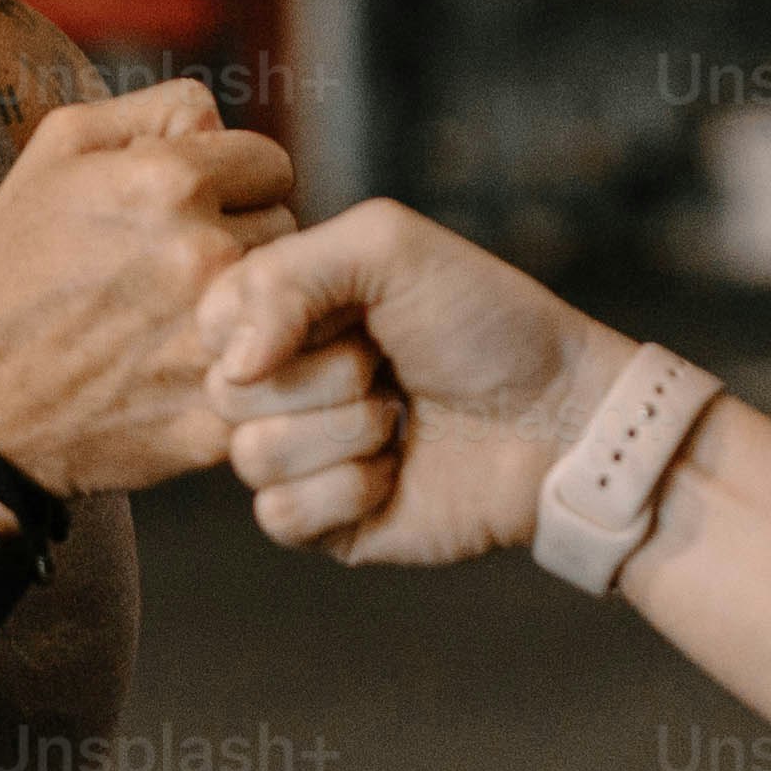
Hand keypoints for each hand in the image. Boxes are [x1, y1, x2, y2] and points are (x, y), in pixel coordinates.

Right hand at [0, 81, 302, 498]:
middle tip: (179, 271)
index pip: (271, 163)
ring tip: (184, 318)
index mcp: (164, 182)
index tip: (197, 212)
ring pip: (294, 302)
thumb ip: (150, 110)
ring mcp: (215, 337)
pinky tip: (194, 370)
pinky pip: (283, 372)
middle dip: (244, 242)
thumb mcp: (52, 154)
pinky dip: (255, 371)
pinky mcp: (220, 409)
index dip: (235, 183)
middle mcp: (199, 255)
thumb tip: (218, 119)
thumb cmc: (7, 277)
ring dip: (257, 307)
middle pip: (286, 230)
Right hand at [194, 201, 635, 566]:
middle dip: (322, 376)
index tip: (344, 313)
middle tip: (385, 366)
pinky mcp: (324, 522)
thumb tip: (230, 361)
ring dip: (346, 432)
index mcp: (287, 315)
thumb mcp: (388, 247)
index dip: (267, 322)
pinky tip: (397, 472)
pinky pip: (280, 516)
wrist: (559, 416)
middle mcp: (284, 383)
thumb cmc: (486, 322)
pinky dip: (349, 491)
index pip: (211, 321)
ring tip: (401, 418)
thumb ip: (286, 274)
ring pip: (251, 455)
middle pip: (224, 392)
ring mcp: (301, 456)